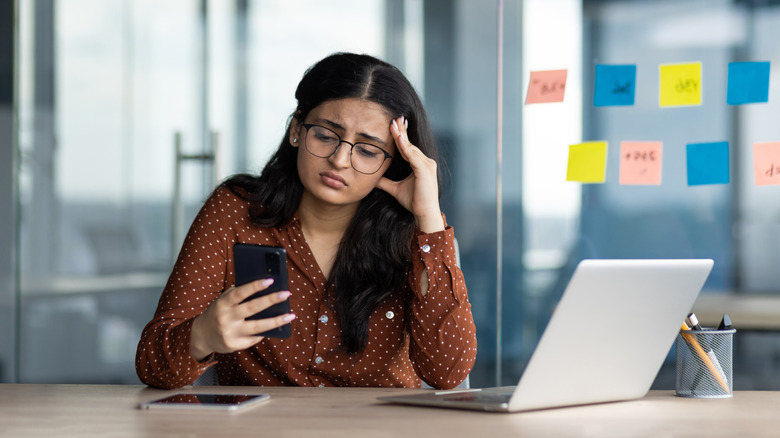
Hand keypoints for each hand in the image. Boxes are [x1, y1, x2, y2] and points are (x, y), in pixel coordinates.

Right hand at [189, 278, 294, 360]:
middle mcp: (225, 318)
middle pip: (252, 308)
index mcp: (222, 303)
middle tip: (286, 293)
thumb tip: (266, 290)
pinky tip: (276, 327)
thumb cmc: (219, 312)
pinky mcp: (234, 345)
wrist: (200, 336)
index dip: (255, 286)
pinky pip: (254, 338)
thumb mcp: (223, 301)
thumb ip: (238, 295)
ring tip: (291, 315)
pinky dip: (265, 332)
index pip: (240, 292)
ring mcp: (230, 333)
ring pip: (258, 327)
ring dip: (277, 321)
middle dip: (271, 300)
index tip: (270, 280)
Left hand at [376, 116, 444, 232]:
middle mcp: (426, 162)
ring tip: (393, 124)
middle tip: (394, 118)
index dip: (401, 136)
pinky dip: (404, 146)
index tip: (394, 125)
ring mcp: (427, 165)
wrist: (424, 213)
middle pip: (411, 144)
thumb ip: (385, 182)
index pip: (409, 147)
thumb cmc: (414, 202)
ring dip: (401, 136)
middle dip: (402, 131)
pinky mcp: (425, 170)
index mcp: (421, 165)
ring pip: (411, 148)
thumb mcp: (395, 189)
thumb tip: (373, 179)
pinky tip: (398, 138)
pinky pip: (412, 155)